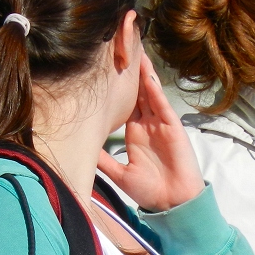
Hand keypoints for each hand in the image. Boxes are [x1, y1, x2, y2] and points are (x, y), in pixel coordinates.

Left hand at [97, 52, 204, 211]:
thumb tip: (82, 149)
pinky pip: (162, 105)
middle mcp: (147, 125)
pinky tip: (147, 76)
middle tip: (120, 50)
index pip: (124, 105)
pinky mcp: (172, 128)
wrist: (171, 203)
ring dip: (143, 74)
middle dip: (130, 73)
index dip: (116, 89)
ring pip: (150, 93)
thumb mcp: (119, 173)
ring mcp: (161, 124)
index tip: (104, 72)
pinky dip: (155, 90)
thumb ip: (102, 160)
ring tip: (135, 52)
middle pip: (137, 93)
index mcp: (134, 133)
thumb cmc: (149, 190)